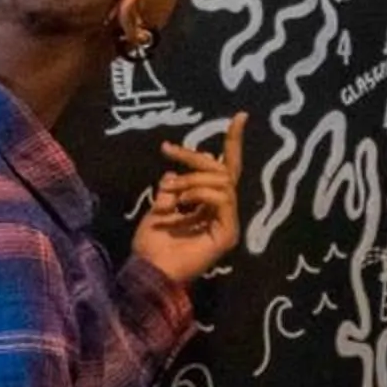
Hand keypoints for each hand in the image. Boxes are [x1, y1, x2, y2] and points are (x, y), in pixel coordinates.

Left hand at [133, 113, 247, 286]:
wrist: (148, 271)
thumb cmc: (151, 244)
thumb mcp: (159, 204)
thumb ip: (173, 186)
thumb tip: (174, 173)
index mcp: (208, 205)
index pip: (224, 170)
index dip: (233, 142)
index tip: (239, 116)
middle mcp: (222, 212)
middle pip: (222, 170)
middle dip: (195, 157)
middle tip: (169, 151)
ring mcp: (227, 223)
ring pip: (222, 182)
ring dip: (192, 180)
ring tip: (171, 193)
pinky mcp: (228, 234)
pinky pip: (223, 199)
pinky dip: (201, 194)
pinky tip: (182, 204)